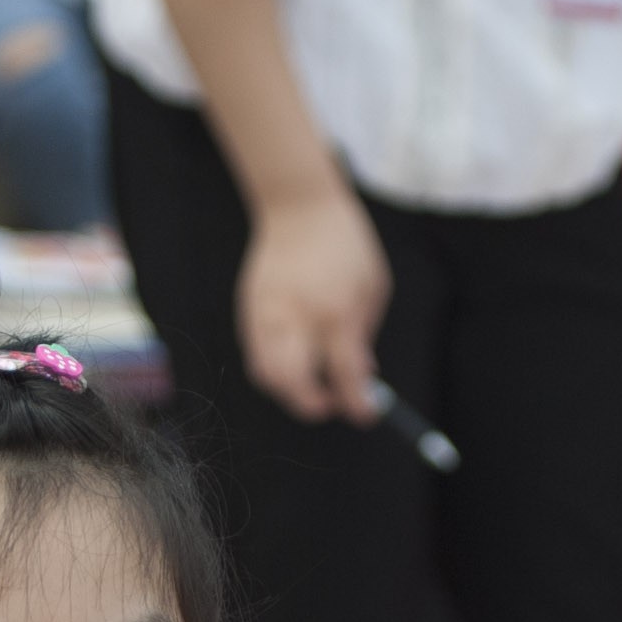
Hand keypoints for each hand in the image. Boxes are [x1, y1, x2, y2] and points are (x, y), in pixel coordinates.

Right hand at [237, 182, 388, 421]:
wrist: (299, 207)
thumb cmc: (346, 246)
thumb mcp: (373, 288)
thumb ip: (364, 336)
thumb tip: (362, 377)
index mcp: (335, 312)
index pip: (343, 375)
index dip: (357, 404)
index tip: (366, 414)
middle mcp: (296, 318)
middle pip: (294, 384)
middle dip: (314, 405)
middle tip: (332, 403)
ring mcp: (266, 315)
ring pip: (266, 376)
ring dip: (290, 392)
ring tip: (312, 382)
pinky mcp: (248, 311)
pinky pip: (256, 356)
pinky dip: (275, 370)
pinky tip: (295, 359)